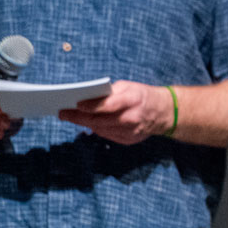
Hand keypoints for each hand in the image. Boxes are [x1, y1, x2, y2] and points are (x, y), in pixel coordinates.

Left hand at [58, 80, 172, 144]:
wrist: (164, 112)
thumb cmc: (143, 96)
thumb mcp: (129, 87)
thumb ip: (110, 92)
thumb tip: (88, 97)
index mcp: (133, 100)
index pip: (108, 105)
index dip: (91, 106)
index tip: (76, 104)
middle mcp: (132, 118)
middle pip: (99, 120)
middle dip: (78, 117)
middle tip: (63, 113)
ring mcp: (130, 131)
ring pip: (100, 129)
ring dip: (85, 123)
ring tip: (72, 117)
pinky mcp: (129, 140)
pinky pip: (107, 135)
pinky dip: (97, 129)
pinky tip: (90, 123)